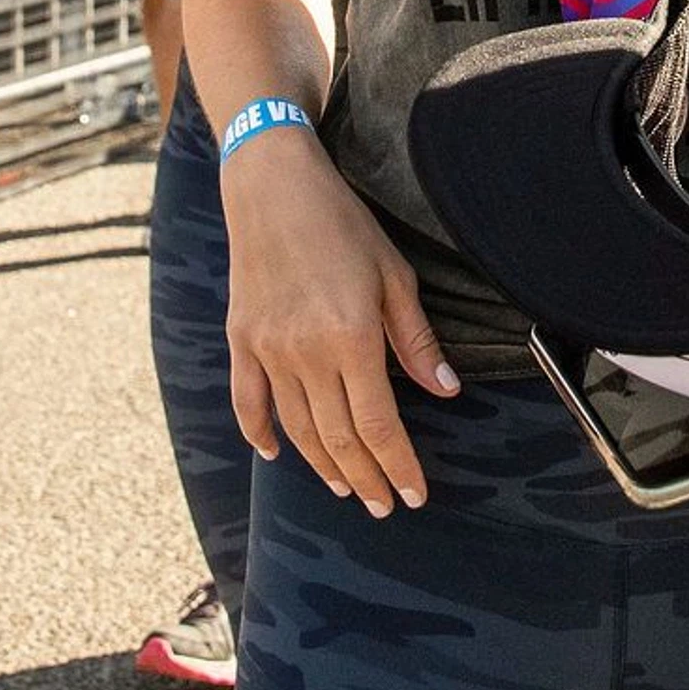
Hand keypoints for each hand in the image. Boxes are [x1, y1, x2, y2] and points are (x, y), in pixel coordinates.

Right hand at [219, 134, 459, 517]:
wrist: (272, 185)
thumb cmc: (342, 223)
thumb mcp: (394, 275)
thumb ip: (416, 340)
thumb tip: (446, 392)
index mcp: (351, 338)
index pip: (378, 425)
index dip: (399, 465)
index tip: (415, 494)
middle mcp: (305, 353)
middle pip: (337, 438)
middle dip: (366, 478)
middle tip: (385, 504)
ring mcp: (268, 349)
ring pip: (297, 429)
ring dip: (323, 465)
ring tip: (346, 487)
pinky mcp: (242, 339)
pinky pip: (248, 401)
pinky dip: (260, 433)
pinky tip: (275, 454)